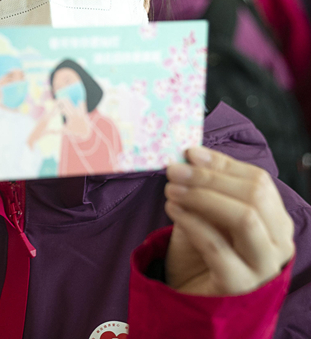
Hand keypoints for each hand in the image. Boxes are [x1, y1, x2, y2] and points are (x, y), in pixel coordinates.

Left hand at [164, 146, 294, 294]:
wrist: (191, 295)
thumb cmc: (200, 252)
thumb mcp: (205, 214)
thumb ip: (206, 188)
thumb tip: (191, 155)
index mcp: (275, 220)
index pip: (259, 182)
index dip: (222, 164)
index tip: (189, 153)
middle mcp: (278, 243)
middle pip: (253, 196)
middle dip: (209, 178)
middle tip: (175, 170)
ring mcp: (263, 266)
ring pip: (243, 218)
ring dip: (202, 197)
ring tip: (171, 189)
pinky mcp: (239, 285)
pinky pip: (217, 246)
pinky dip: (192, 222)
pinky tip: (172, 210)